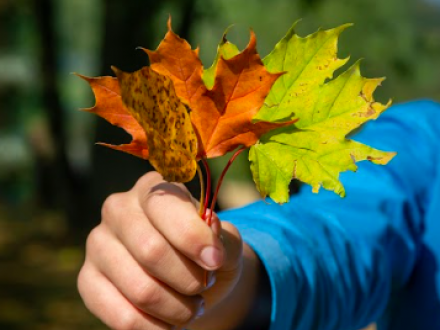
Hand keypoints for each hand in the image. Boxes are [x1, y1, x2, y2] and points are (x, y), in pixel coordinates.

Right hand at [77, 172, 255, 329]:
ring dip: (177, 308)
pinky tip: (170, 323)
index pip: (165, 206)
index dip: (192, 237)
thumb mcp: (224, 242)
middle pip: (151, 250)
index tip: (215, 261)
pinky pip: (122, 317)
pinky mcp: (87, 280)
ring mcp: (98, 244)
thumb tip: (210, 229)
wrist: (187, 280)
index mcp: (151, 189)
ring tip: (192, 307)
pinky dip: (155, 328)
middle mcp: (118, 209)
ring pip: (140, 289)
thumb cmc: (205, 254)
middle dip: (188, 279)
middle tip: (204, 287)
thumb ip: (223, 236)